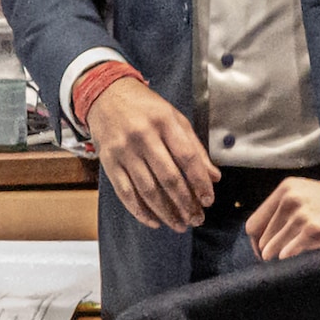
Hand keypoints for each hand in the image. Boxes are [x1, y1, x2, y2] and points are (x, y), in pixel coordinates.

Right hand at [85, 73, 220, 230]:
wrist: (105, 95)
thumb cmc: (145, 108)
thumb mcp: (174, 118)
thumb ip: (194, 147)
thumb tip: (214, 177)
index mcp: (164, 122)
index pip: (187, 157)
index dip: (200, 182)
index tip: (208, 200)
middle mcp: (143, 136)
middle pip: (168, 178)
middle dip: (185, 203)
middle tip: (196, 219)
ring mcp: (123, 150)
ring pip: (148, 190)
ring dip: (166, 212)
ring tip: (179, 225)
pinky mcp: (108, 162)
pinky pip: (125, 193)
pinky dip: (141, 211)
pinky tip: (154, 222)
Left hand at [247, 177, 319, 262]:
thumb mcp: (313, 202)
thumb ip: (288, 213)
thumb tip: (266, 240)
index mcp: (287, 189)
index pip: (253, 224)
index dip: (258, 245)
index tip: (270, 257)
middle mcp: (291, 197)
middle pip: (261, 240)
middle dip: (270, 256)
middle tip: (288, 264)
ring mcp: (302, 212)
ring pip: (273, 248)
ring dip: (283, 260)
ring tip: (300, 261)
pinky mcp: (315, 228)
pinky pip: (290, 252)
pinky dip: (294, 260)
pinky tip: (307, 260)